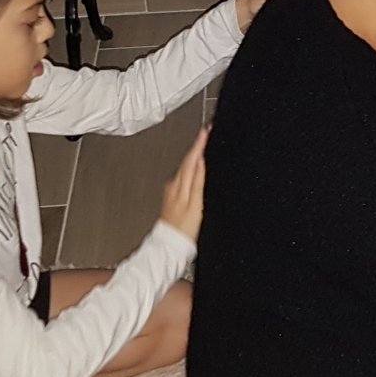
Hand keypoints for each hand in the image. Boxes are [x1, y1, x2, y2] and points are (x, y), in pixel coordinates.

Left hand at [160, 126, 207, 241]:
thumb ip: (197, 182)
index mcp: (180, 185)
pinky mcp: (173, 197)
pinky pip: (183, 177)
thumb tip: (200, 161)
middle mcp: (174, 185)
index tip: (205, 131)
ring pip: (185, 168)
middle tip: (205, 133)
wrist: (170, 245)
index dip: (199, 144)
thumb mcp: (196, 205)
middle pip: (187, 161)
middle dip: (196, 146)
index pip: (191, 159)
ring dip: (193, 156)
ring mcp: (173, 191)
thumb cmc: (184, 229)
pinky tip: (194, 169)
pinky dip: (190, 169)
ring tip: (201, 145)